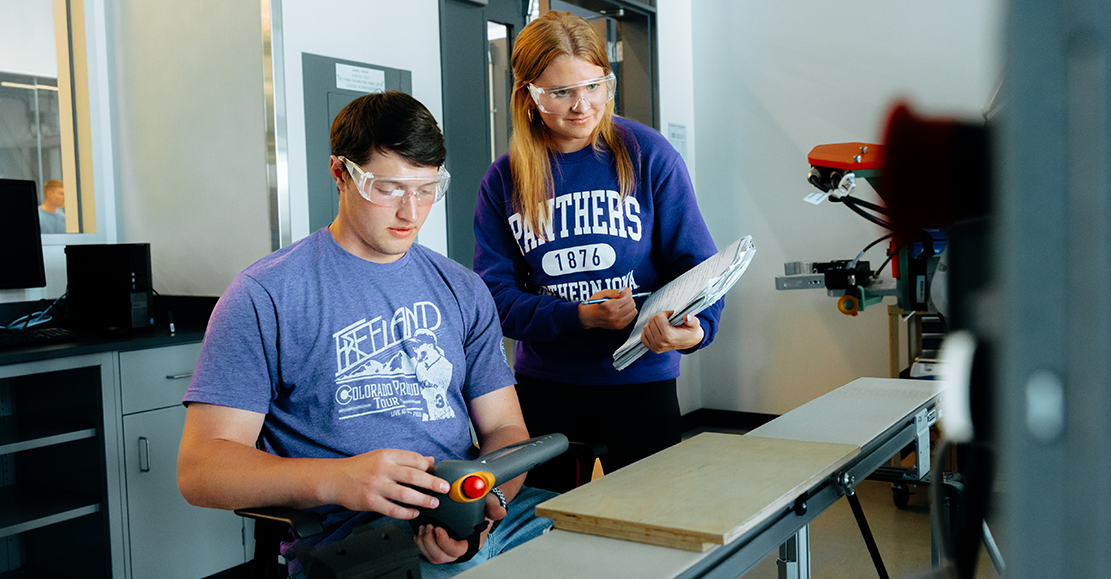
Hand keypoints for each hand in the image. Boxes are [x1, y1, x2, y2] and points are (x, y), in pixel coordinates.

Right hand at [325, 449, 449, 519]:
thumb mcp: (383, 456)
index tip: (439, 473)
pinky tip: (415, 513)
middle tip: (444, 488)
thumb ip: (406, 459)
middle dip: (432, 483)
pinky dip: (406, 513)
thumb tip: (430, 461)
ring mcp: (375, 486)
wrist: (335, 478)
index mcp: (387, 455)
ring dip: (423, 500)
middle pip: (413, 476)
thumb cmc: (361, 467)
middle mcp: (382, 469)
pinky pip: (392, 509)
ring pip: (405, 494)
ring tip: (434, 503)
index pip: (414, 459)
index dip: (429, 467)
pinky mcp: (370, 502)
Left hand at [413, 493, 504, 563]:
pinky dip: (421, 543)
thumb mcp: (489, 505)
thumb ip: (493, 509)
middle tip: (428, 527)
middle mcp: (460, 547)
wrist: (478, 504)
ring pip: (433, 556)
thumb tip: (500, 512)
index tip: (439, 528)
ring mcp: (449, 547)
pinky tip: (420, 531)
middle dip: (430, 543)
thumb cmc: (483, 507)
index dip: (444, 542)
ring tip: (423, 527)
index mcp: (472, 541)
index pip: (457, 550)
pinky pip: (428, 551)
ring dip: (424, 543)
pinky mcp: (440, 544)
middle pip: (442, 556)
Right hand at [578, 287, 638, 329]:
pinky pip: (631, 317)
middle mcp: (615, 316)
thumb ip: (615, 292)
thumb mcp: (602, 294)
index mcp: (610, 306)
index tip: (624, 290)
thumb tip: (625, 290)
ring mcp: (618, 322)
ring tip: (622, 303)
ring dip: (630, 305)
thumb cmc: (594, 304)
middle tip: (622, 296)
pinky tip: (622, 309)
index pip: (627, 297)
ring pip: (633, 311)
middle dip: (629, 298)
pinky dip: (629, 312)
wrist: (588, 317)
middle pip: (632, 304)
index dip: (627, 292)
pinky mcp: (619, 326)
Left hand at [640, 311, 703, 353]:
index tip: (670, 315)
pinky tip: (656, 330)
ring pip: (646, 328)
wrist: (690, 342)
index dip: (665, 313)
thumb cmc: (690, 332)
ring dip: (653, 324)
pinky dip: (647, 331)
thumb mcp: (694, 324)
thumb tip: (687, 317)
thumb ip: (691, 320)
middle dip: (658, 318)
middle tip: (667, 320)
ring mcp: (656, 347)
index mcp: (669, 336)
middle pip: (651, 321)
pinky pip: (643, 336)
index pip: (658, 317)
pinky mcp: (653, 349)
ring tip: (662, 325)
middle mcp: (661, 343)